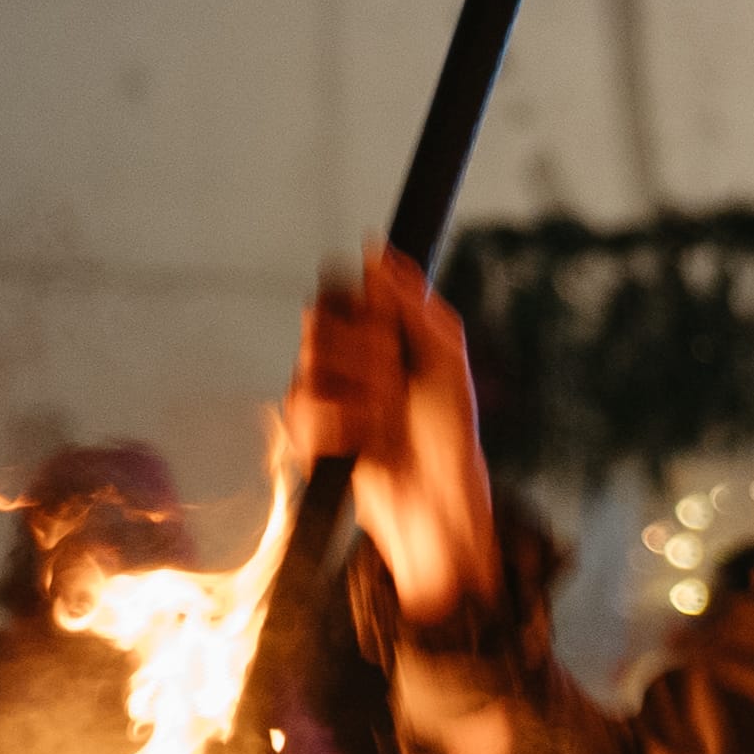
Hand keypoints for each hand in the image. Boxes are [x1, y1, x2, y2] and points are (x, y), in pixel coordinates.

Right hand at [278, 253, 502, 627]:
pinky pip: (303, 412)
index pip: (341, 292)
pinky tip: (367, 444)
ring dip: (361, 397)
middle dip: (368, 357)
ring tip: (388, 422)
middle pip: (319, 323)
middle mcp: (343, 358)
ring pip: (310, 367)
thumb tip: (377, 251)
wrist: (436, 502)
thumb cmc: (450, 435)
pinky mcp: (308, 434)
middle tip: (398, 385)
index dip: (364, 312)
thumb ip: (412, 304)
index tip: (392, 336)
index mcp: (376, 334)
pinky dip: (344, 428)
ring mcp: (322, 396)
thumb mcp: (446, 359)